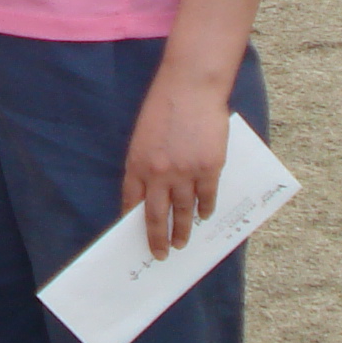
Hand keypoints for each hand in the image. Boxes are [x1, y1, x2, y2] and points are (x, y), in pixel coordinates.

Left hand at [121, 65, 229, 259]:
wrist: (191, 89)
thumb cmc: (165, 107)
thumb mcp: (144, 136)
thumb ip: (146, 163)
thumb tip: (151, 190)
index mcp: (137, 164)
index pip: (132, 202)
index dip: (134, 221)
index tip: (137, 236)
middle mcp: (158, 174)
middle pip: (156, 216)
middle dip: (157, 239)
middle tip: (159, 254)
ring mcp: (185, 173)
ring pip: (183, 212)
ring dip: (182, 231)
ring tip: (181, 244)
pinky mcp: (209, 168)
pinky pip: (206, 197)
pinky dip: (204, 210)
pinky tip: (203, 217)